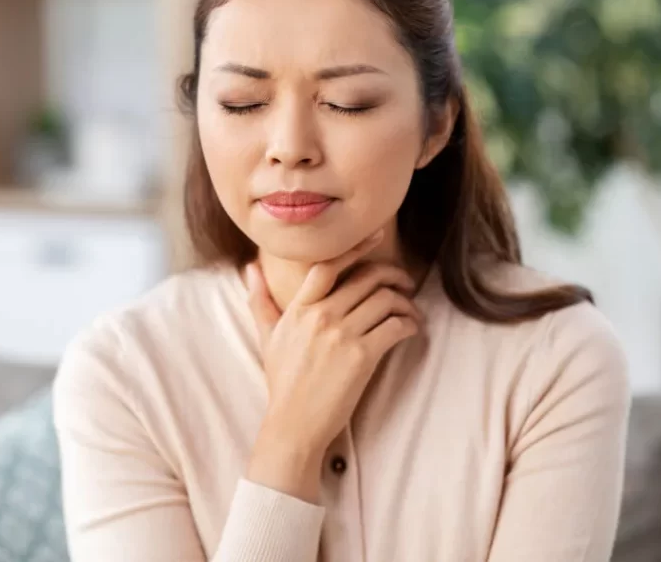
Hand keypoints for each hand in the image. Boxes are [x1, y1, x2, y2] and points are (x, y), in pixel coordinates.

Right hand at [244, 230, 422, 501]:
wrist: (293, 425)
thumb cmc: (282, 382)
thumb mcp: (268, 337)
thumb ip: (260, 299)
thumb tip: (248, 268)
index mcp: (299, 308)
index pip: (328, 264)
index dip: (356, 246)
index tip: (377, 235)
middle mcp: (320, 316)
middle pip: (366, 278)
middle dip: (393, 275)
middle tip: (405, 282)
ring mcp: (341, 335)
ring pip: (385, 300)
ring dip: (405, 302)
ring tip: (411, 311)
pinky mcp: (362, 356)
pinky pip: (395, 326)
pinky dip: (409, 324)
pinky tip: (411, 330)